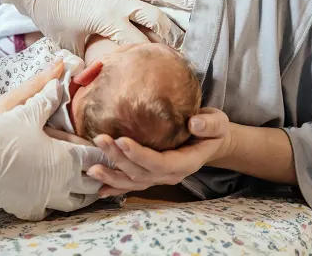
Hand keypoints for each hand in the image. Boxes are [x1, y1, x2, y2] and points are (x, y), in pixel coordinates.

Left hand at [0, 0, 190, 56]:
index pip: (138, 43)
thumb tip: (101, 78)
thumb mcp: (71, 45)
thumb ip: (89, 60)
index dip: (151, 56)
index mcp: (110, 21)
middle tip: (182, 44)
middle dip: (170, 33)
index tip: (165, 66)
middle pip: (154, 18)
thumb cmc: (55, 19)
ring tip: (193, 4)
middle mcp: (120, 2)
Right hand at [0, 60, 109, 219]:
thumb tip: (60, 73)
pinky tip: (51, 198)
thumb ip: (46, 94)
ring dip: (81, 195)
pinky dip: (53, 204)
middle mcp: (60, 182)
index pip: (95, 157)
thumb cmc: (0, 131)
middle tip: (103, 169)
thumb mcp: (26, 109)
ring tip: (83, 188)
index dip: (104, 152)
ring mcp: (43, 198)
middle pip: (91, 185)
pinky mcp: (26, 208)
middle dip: (99, 176)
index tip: (110, 149)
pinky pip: (47, 211)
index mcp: (65, 158)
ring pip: (73, 204)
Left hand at [87, 108, 232, 196]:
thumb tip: (194, 124)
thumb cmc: (211, 130)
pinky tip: (98, 188)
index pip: (160, 162)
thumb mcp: (218, 122)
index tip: (121, 140)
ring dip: (111, 175)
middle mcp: (170, 175)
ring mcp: (159, 179)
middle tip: (100, 140)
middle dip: (119, 158)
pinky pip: (130, 185)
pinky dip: (114, 186)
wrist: (209, 142)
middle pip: (140, 172)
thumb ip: (209, 124)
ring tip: (92, 167)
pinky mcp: (150, 177)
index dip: (140, 154)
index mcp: (186, 162)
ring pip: (133, 182)